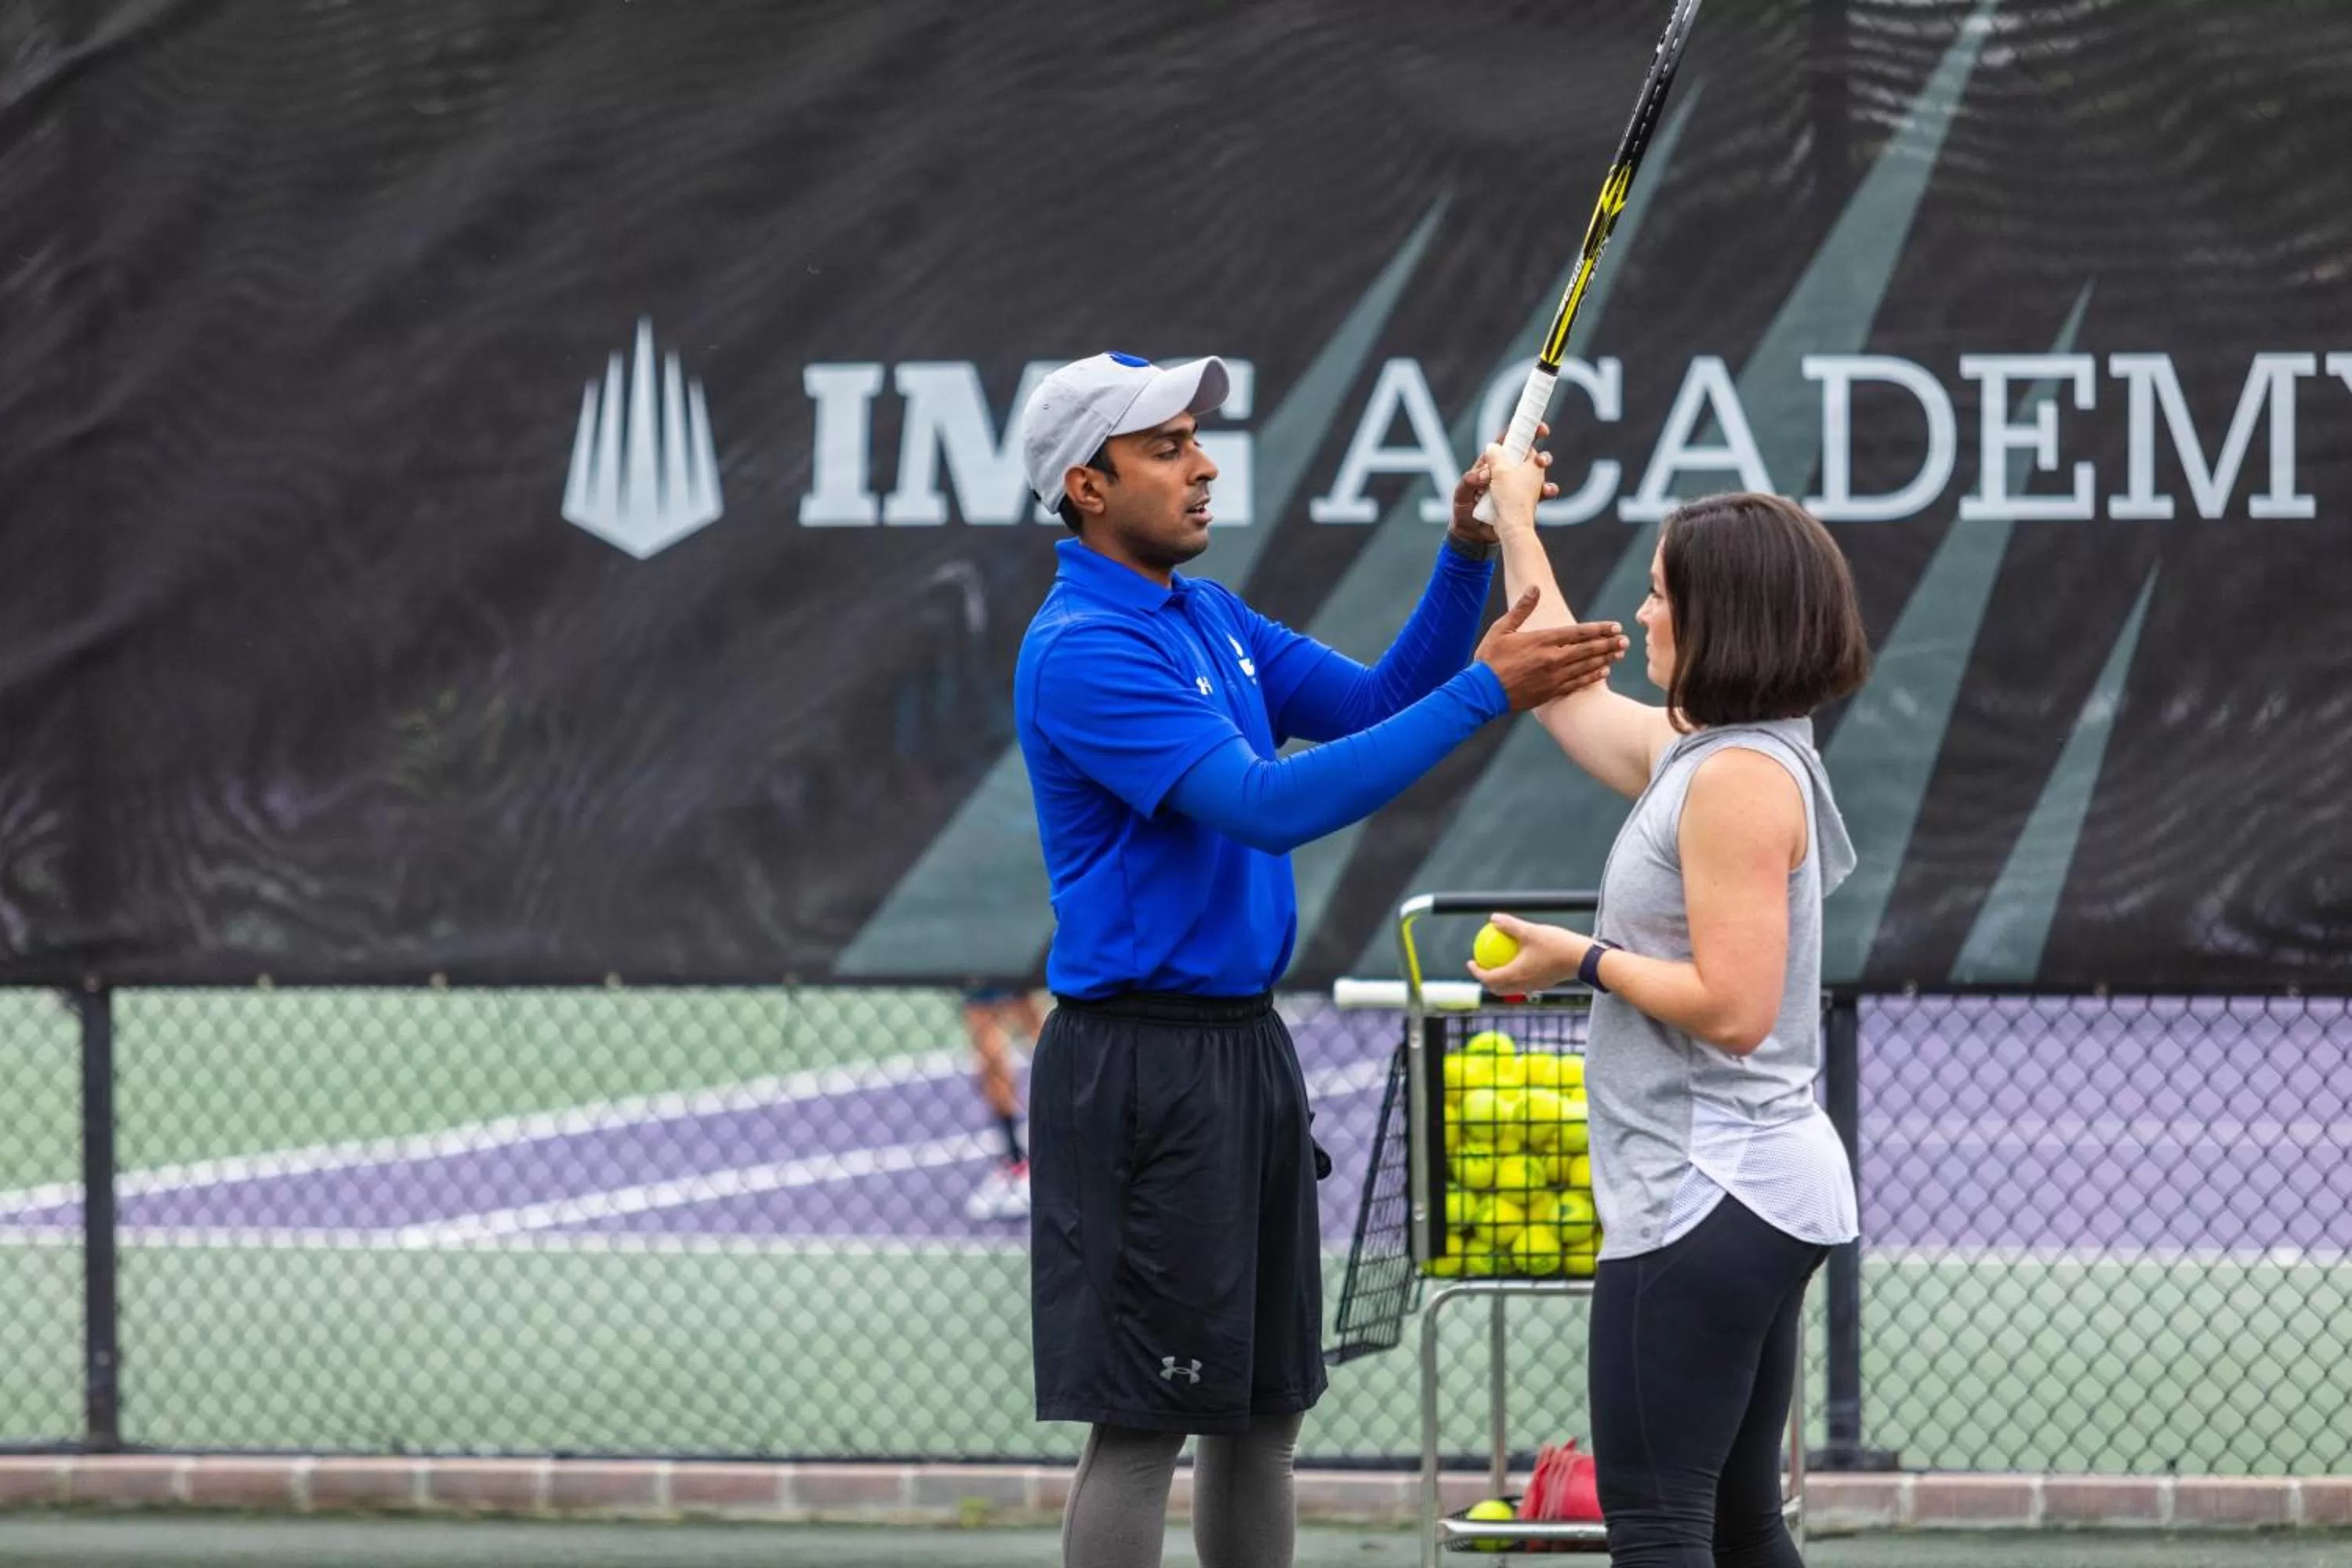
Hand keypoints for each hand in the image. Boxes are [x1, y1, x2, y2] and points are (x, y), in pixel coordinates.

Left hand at [1450, 422, 1560, 543]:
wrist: (1472, 535)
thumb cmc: (1464, 511)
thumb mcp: (1461, 495)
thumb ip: (1469, 482)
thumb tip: (1485, 473)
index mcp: (1491, 464)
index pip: (1506, 442)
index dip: (1520, 431)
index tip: (1535, 427)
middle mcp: (1506, 471)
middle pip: (1526, 453)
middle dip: (1537, 447)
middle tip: (1541, 456)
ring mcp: (1517, 485)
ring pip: (1536, 470)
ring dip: (1544, 465)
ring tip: (1544, 467)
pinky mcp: (1525, 499)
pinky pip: (1540, 491)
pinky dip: (1548, 489)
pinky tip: (1548, 491)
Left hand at [1466, 913, 1588, 992]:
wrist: (1582, 959)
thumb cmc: (1556, 944)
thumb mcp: (1530, 931)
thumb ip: (1510, 925)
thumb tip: (1493, 918)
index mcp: (1515, 975)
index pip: (1488, 978)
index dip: (1476, 971)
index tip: (1471, 961)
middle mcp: (1522, 985)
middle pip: (1497, 988)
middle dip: (1486, 979)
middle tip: (1482, 965)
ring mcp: (1533, 987)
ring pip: (1510, 988)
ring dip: (1500, 980)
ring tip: (1498, 964)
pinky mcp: (1543, 984)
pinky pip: (1522, 984)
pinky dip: (1514, 977)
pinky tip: (1518, 961)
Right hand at [1473, 588, 1626, 710]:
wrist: (1482, 692)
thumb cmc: (1490, 659)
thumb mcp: (1502, 629)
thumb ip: (1522, 608)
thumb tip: (1535, 587)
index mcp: (1542, 640)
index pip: (1578, 632)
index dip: (1599, 629)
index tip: (1615, 626)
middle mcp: (1552, 659)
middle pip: (1588, 649)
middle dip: (1608, 643)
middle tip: (1626, 640)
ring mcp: (1553, 677)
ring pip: (1586, 666)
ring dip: (1605, 658)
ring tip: (1620, 653)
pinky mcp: (1551, 692)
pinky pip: (1578, 683)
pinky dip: (1592, 676)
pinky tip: (1604, 671)